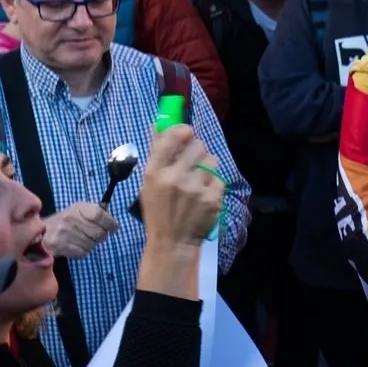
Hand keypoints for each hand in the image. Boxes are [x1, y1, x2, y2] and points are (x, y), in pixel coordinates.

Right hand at [43, 202, 118, 258]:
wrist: (41, 230)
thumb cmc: (67, 221)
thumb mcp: (81, 211)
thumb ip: (97, 214)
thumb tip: (114, 224)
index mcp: (78, 208)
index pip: (99, 215)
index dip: (110, 223)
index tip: (114, 228)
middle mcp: (69, 218)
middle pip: (99, 233)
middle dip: (101, 236)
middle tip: (96, 236)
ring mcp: (62, 232)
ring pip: (91, 245)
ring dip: (91, 244)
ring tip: (82, 240)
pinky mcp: (58, 245)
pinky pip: (82, 253)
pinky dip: (82, 251)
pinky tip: (75, 246)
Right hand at [137, 126, 223, 247]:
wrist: (173, 242)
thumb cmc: (158, 210)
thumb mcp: (148, 183)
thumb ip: (156, 153)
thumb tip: (159, 124)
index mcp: (155, 173)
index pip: (173, 137)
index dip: (183, 130)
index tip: (187, 132)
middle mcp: (175, 178)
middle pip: (198, 145)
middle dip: (196, 150)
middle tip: (192, 160)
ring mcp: (196, 189)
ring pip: (212, 160)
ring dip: (206, 166)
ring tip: (197, 179)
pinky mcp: (213, 198)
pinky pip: (219, 178)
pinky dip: (213, 183)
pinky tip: (203, 193)